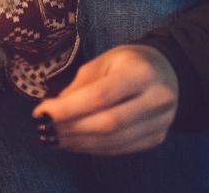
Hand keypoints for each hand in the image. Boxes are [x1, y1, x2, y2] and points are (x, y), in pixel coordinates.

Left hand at [33, 44, 177, 154]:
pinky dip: (93, 148)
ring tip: (53, 138)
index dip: (68, 109)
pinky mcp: (157, 138)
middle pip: (108, 123)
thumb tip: (54, 110)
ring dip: (78, 143)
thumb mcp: (103, 61)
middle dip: (70, 129)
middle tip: (43, 129)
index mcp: (142, 72)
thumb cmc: (128, 63)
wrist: (167, 72)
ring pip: (114, 141)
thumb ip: (80, 85)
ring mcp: (161, 122)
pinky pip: (121, 149)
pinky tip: (73, 143)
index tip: (41, 113)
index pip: (101, 96)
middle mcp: (157, 99)